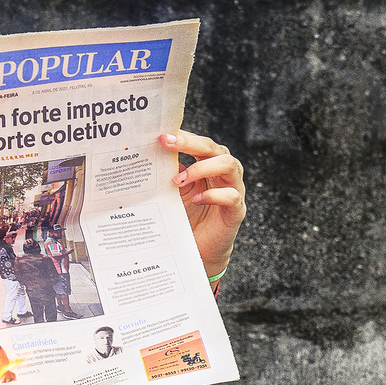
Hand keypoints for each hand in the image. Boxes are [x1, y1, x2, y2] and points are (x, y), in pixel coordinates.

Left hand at [160, 130, 246, 277]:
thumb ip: (167, 174)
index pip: (200, 143)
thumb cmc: (187, 215)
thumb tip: (147, 156)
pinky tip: (197, 200)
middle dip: (190, 143)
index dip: (183, 137)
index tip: (161, 135)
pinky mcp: (237, 210)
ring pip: (229, 165)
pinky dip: (214, 195)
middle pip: (215, 148)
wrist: (199, 249)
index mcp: (209, 164)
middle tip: (167, 143)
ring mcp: (234, 189)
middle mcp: (224, 173)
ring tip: (179, 179)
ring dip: (202, 168)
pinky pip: (232, 196)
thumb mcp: (173, 192)